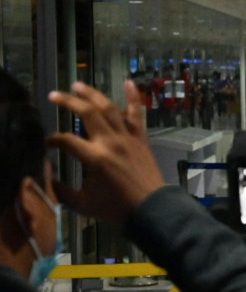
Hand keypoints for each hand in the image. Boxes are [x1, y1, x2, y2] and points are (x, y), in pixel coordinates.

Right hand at [47, 81, 164, 224]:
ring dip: (92, 94)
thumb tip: (48, 179)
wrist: (152, 209)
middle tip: (55, 95)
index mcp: (95, 158)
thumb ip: (62, 191)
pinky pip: (137, 114)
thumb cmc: (117, 208)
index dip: (53, 140)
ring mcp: (128, 138)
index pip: (66, 140)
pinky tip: (128, 82)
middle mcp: (110, 142)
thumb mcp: (84, 204)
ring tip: (78, 85)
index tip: (47, 143)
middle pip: (86, 113)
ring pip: (108, 108)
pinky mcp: (141, 139)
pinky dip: (133, 97)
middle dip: (68, 101)